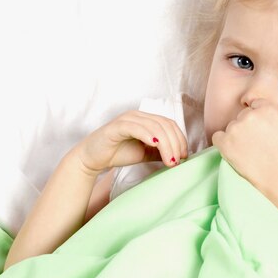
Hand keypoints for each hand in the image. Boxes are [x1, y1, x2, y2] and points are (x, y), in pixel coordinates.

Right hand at [73, 111, 187, 174]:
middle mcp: (138, 116)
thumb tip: (180, 156)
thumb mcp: (146, 153)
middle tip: (177, 161)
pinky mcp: (116, 127)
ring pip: (154, 127)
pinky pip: (135, 127)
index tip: (184, 157)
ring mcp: (127, 119)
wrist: (93, 158)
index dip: (180, 140)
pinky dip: (147, 135)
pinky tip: (154, 145)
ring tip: (170, 160)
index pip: (170, 124)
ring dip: (166, 144)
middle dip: (175, 144)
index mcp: (147, 120)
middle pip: (165, 125)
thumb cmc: (119, 153)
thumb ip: (161, 151)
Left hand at [211, 99, 277, 193]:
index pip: (255, 104)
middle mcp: (250, 115)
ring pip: (232, 126)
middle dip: (247, 126)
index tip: (257, 127)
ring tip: (248, 152)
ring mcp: (236, 128)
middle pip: (243, 115)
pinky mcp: (224, 142)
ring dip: (237, 136)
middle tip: (254, 143)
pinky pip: (218, 137)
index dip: (257, 116)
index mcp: (267, 109)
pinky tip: (234, 152)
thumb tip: (269, 111)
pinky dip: (223, 144)